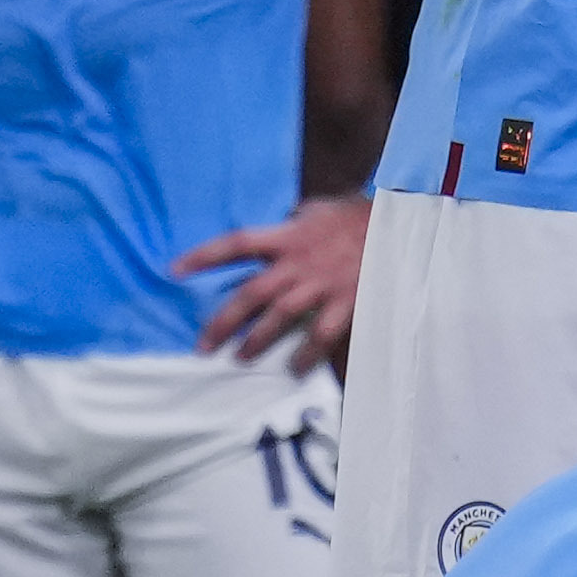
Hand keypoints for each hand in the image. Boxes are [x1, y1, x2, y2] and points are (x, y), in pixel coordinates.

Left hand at [175, 194, 369, 371]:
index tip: (175, 270)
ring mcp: (322, 285)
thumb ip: (297, 218)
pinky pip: (320, 335)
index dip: (204, 257)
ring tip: (239, 357)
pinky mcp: (346, 302)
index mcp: (288, 237)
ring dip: (257, 340)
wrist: (401, 224)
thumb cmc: (359, 215)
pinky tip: (294, 368)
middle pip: (251, 294)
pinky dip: (306, 353)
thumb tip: (286, 217)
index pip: (236, 244)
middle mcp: (298, 263)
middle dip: (224, 321)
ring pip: (280, 318)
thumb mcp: (320, 208)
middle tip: (203, 346)